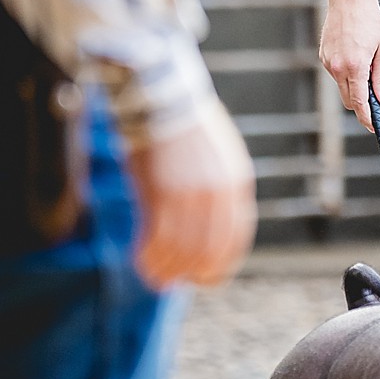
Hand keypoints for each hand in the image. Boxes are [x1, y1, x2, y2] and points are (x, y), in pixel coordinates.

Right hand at [129, 101, 256, 288]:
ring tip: (156, 278)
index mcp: (237, 182)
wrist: (162, 97)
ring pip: (183, 251)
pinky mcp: (161, 195)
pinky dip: (150, 258)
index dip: (222, 264)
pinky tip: (142, 264)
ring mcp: (191, 195)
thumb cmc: (185, 125)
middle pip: (211, 250)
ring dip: (168, 270)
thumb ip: (219, 189)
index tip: (208, 277)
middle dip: (195, 273)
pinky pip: (158, 240)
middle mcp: (219, 194)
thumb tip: (210, 222)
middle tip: (180, 282)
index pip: (236, 238)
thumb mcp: (218, 155)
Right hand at [320, 0, 379, 127]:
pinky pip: (336, 73)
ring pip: (342, 86)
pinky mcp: (323, 56)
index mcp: (355, 67)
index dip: (366, 118)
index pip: (360, 103)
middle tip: (375, 96)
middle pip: (349, 99)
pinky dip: (346, 72)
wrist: (349, 0)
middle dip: (361, 103)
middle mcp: (338, 67)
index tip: (372, 127)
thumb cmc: (370, 22)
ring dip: (354, 84)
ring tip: (366, 61)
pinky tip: (355, 53)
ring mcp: (328, 62)